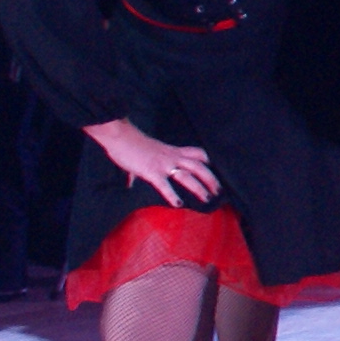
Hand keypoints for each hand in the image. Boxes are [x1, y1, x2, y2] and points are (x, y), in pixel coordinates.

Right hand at [90, 119, 217, 206]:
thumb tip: (130, 183)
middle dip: (210, 178)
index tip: (217, 170)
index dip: (209, 161)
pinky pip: (165, 185)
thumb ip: (139, 171)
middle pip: (199, 166)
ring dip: (199, 188)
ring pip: (187, 175)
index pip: (197, 153)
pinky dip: (172, 195)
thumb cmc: (130, 144)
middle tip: (218, 190)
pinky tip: (178, 204)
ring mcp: (163, 164)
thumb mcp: (142, 155)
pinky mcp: (151, 172)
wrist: (120, 136)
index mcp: (172, 151)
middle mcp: (172, 157)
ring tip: (207, 198)